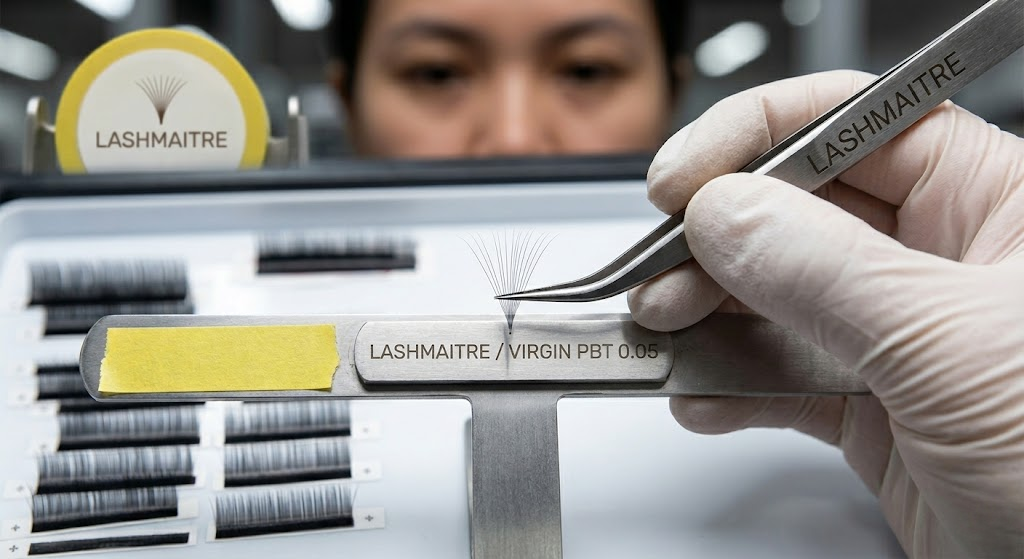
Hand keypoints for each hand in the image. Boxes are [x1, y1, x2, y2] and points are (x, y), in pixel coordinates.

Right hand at [628, 70, 1023, 557]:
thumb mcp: (955, 347)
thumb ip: (828, 274)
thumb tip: (724, 215)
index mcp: (994, 203)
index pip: (854, 125)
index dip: (757, 138)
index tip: (683, 179)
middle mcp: (942, 262)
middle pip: (796, 214)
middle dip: (713, 243)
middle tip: (660, 275)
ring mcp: (902, 340)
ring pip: (776, 300)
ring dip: (705, 316)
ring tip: (664, 334)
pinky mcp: (876, 412)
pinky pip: (782, 378)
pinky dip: (730, 387)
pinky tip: (703, 396)